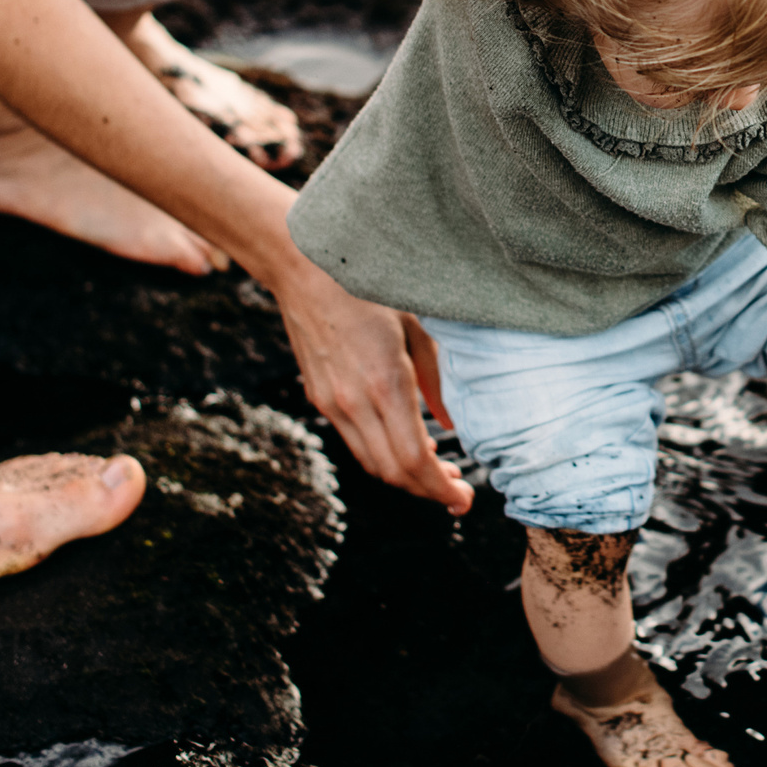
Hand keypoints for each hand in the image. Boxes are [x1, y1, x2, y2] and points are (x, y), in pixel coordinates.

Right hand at [269, 256, 470, 511]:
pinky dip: (383, 456)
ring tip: (437, 475)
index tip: (463, 498)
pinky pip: (355, 442)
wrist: (304, 268)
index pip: (413, 460)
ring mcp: (331, 403)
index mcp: (384, 383)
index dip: (440, 489)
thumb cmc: (370, 286)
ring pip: (371, 463)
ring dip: (405, 478)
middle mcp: (353, 402)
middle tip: (457, 494)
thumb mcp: (418, 324)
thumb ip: (437, 378)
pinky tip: (406, 446)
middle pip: (392, 473)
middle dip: (427, 491)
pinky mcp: (319, 398)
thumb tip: (452, 426)